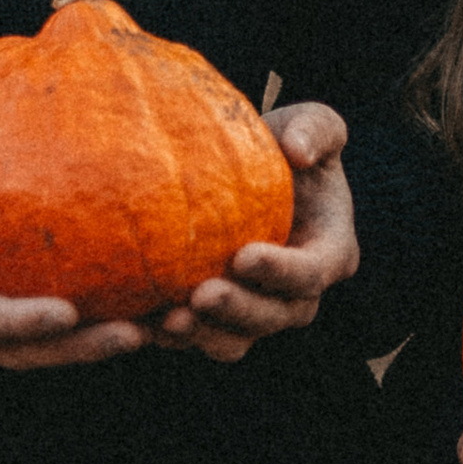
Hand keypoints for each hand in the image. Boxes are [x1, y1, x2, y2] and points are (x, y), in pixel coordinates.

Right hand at [0, 144, 147, 367]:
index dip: (17, 322)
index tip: (68, 310)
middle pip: (14, 351)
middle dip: (74, 348)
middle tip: (137, 332)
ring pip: (30, 350)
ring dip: (88, 345)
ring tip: (152, 328)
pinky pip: (32, 328)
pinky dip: (78, 323)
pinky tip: (129, 300)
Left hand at [149, 102, 357, 364]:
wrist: (252, 171)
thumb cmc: (288, 146)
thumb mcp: (314, 124)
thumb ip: (315, 130)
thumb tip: (297, 151)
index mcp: (329, 253)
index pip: (310, 273)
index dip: (280, 271)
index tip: (243, 255)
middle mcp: (296, 295)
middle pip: (272, 316)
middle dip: (237, 311)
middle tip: (200, 295)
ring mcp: (256, 312)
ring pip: (234, 340)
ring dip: (202, 335)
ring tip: (167, 320)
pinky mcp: (216, 319)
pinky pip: (195, 337)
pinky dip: (165, 337)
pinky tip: (133, 326)